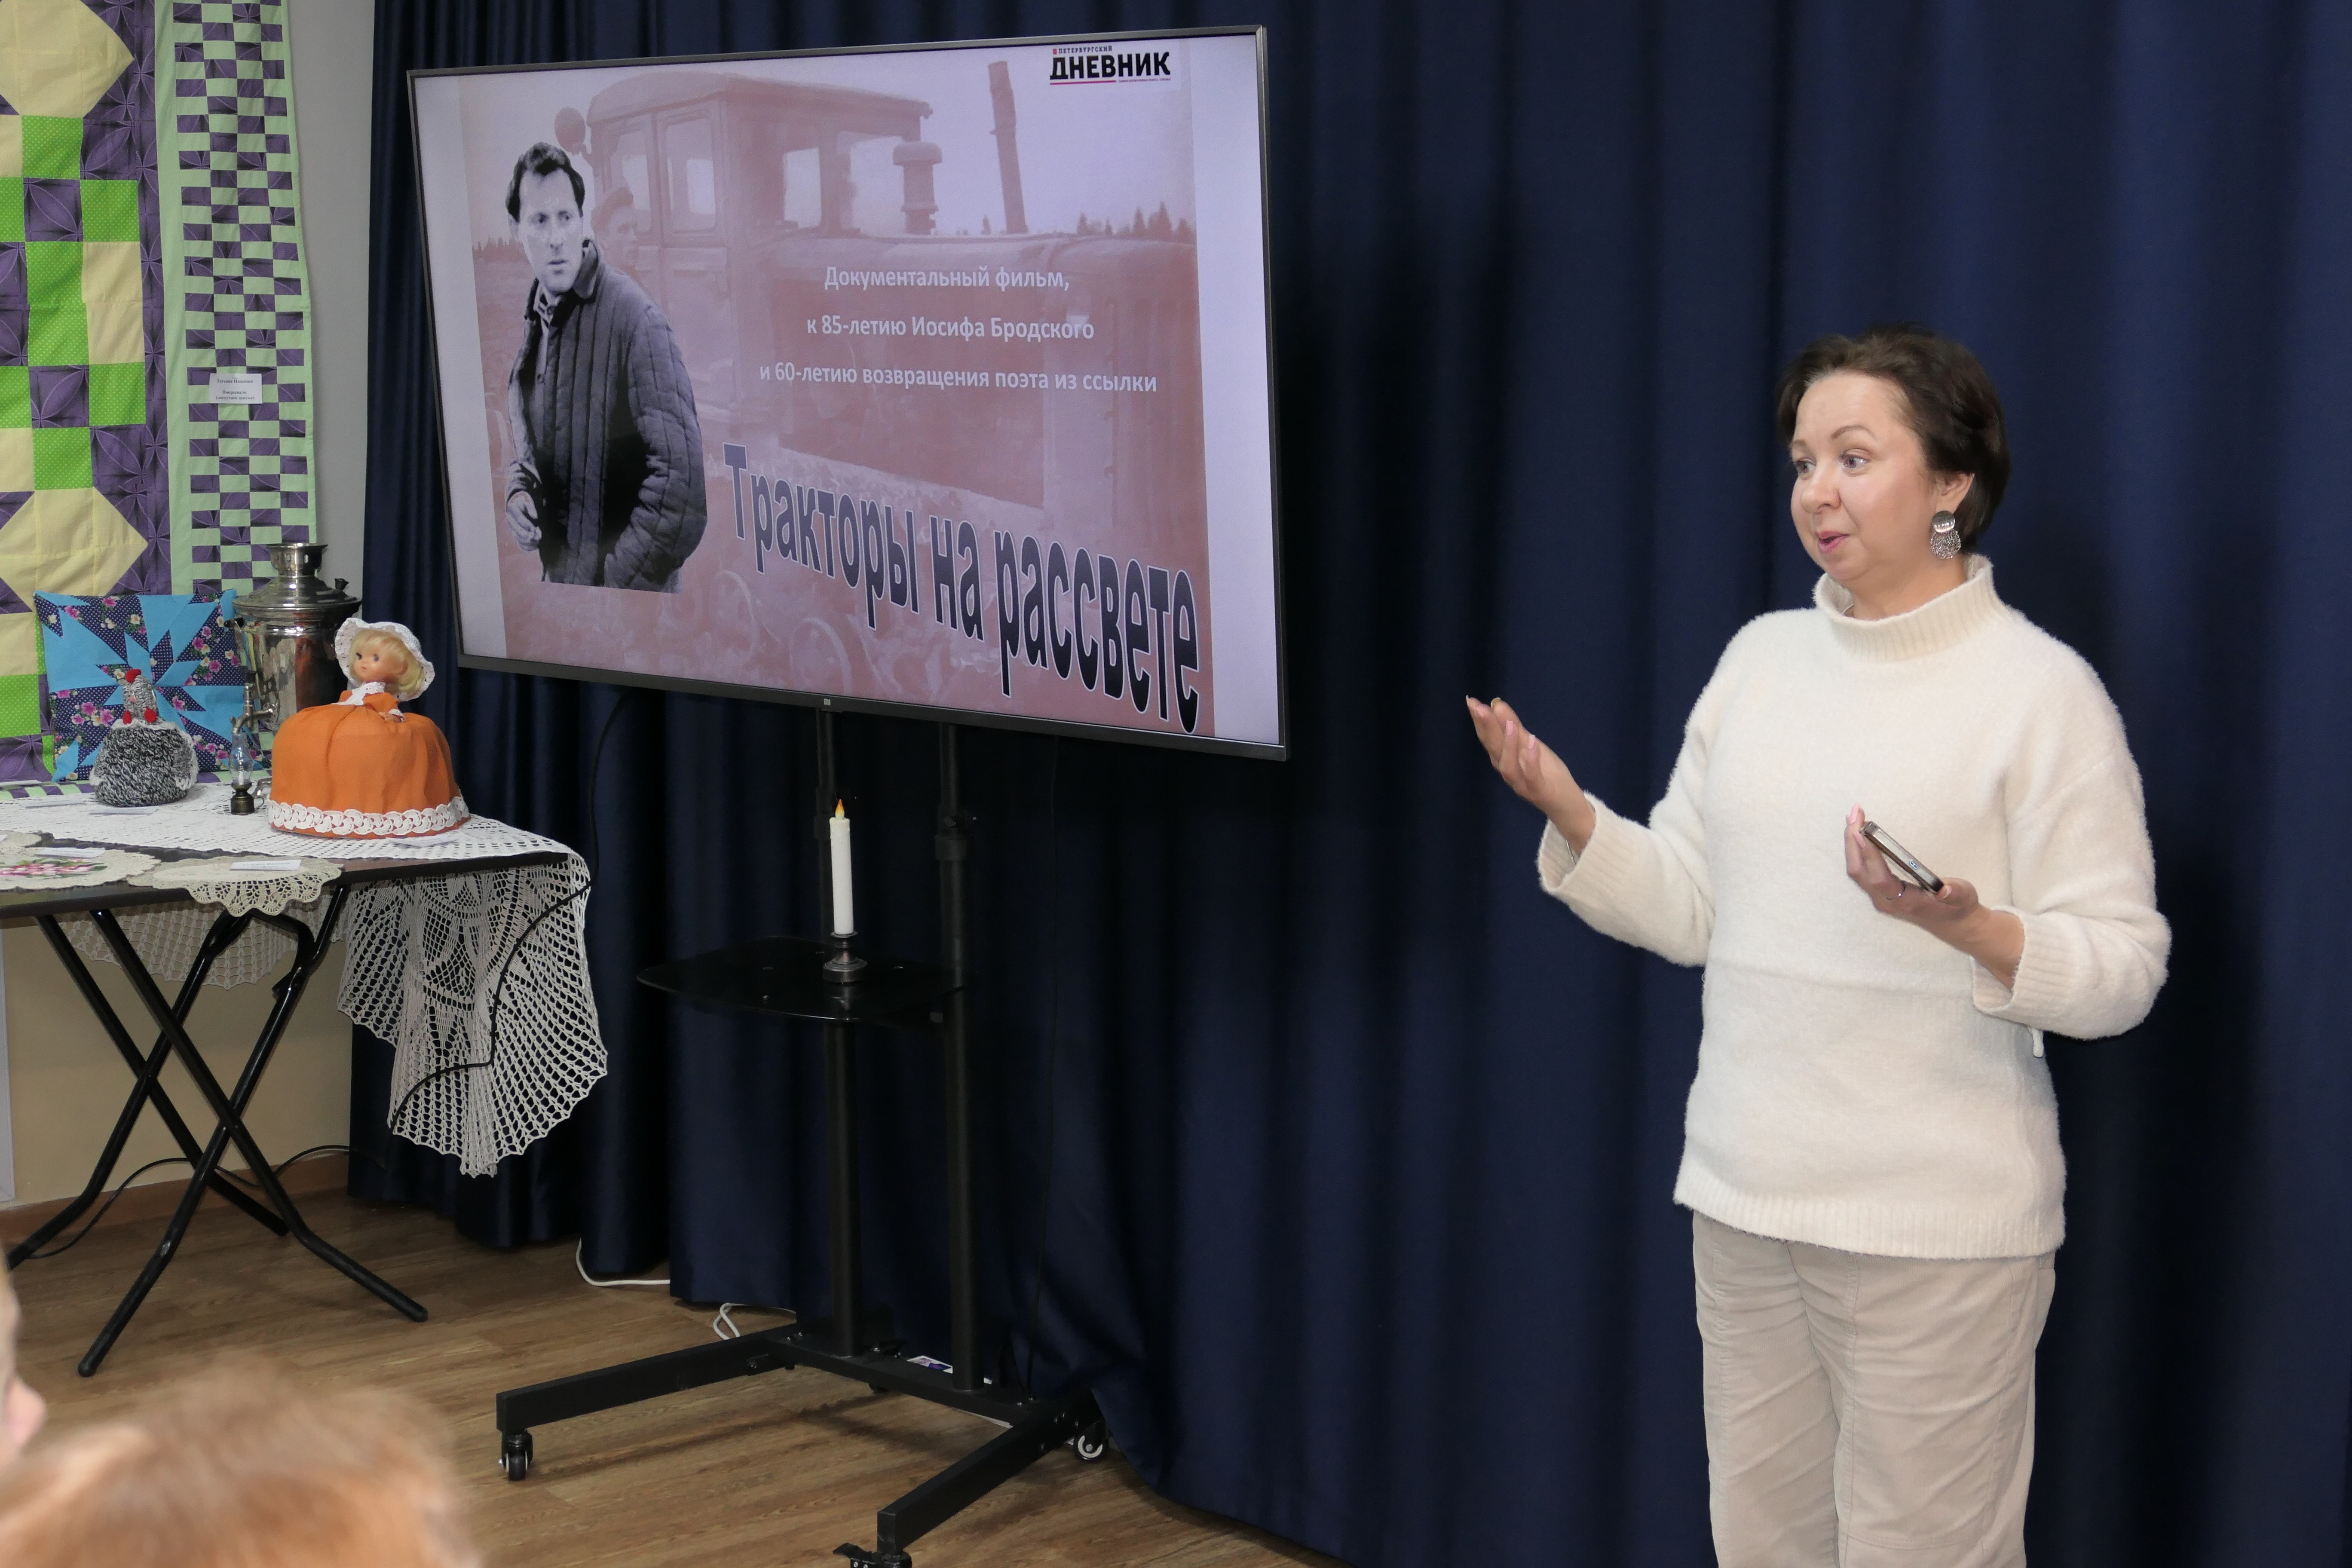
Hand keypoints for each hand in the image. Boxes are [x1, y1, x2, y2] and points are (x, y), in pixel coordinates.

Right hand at [505, 487, 541, 550]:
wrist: (515, 502)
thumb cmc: (523, 500)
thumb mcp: (527, 499)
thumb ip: (531, 506)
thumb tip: (535, 516)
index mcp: (512, 510)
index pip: (520, 520)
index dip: (529, 525)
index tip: (537, 528)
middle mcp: (510, 521)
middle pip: (518, 532)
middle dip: (530, 536)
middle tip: (539, 536)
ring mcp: (512, 528)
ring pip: (519, 539)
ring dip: (529, 542)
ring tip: (538, 540)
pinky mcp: (515, 534)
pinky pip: (520, 544)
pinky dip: (528, 547)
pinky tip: (535, 546)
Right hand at [1466, 696, 1596, 850]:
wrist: (1566, 803)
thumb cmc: (1547, 773)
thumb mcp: (1531, 744)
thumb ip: (1514, 727)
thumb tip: (1497, 704)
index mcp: (1504, 759)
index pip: (1489, 739)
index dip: (1480, 721)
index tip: (1472, 701)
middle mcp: (1508, 772)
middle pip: (1494, 749)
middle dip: (1486, 728)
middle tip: (1479, 707)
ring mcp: (1522, 784)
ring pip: (1508, 766)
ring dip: (1508, 744)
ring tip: (1510, 724)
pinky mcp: (1538, 791)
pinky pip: (1532, 777)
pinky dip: (1530, 760)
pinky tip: (1532, 742)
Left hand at [1844, 806, 2022, 987]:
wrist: (1954, 924)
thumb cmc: (1958, 907)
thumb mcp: (1964, 898)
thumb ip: (1955, 893)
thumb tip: (1945, 890)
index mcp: (1906, 902)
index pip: (1880, 879)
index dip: (1869, 857)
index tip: (1861, 833)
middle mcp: (1887, 901)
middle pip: (1860, 872)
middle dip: (1853, 842)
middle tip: (1855, 813)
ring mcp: (1880, 898)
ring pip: (1857, 871)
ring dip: (1852, 844)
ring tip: (1853, 818)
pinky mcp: (1879, 893)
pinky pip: (1862, 871)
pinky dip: (1857, 851)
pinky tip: (1858, 834)